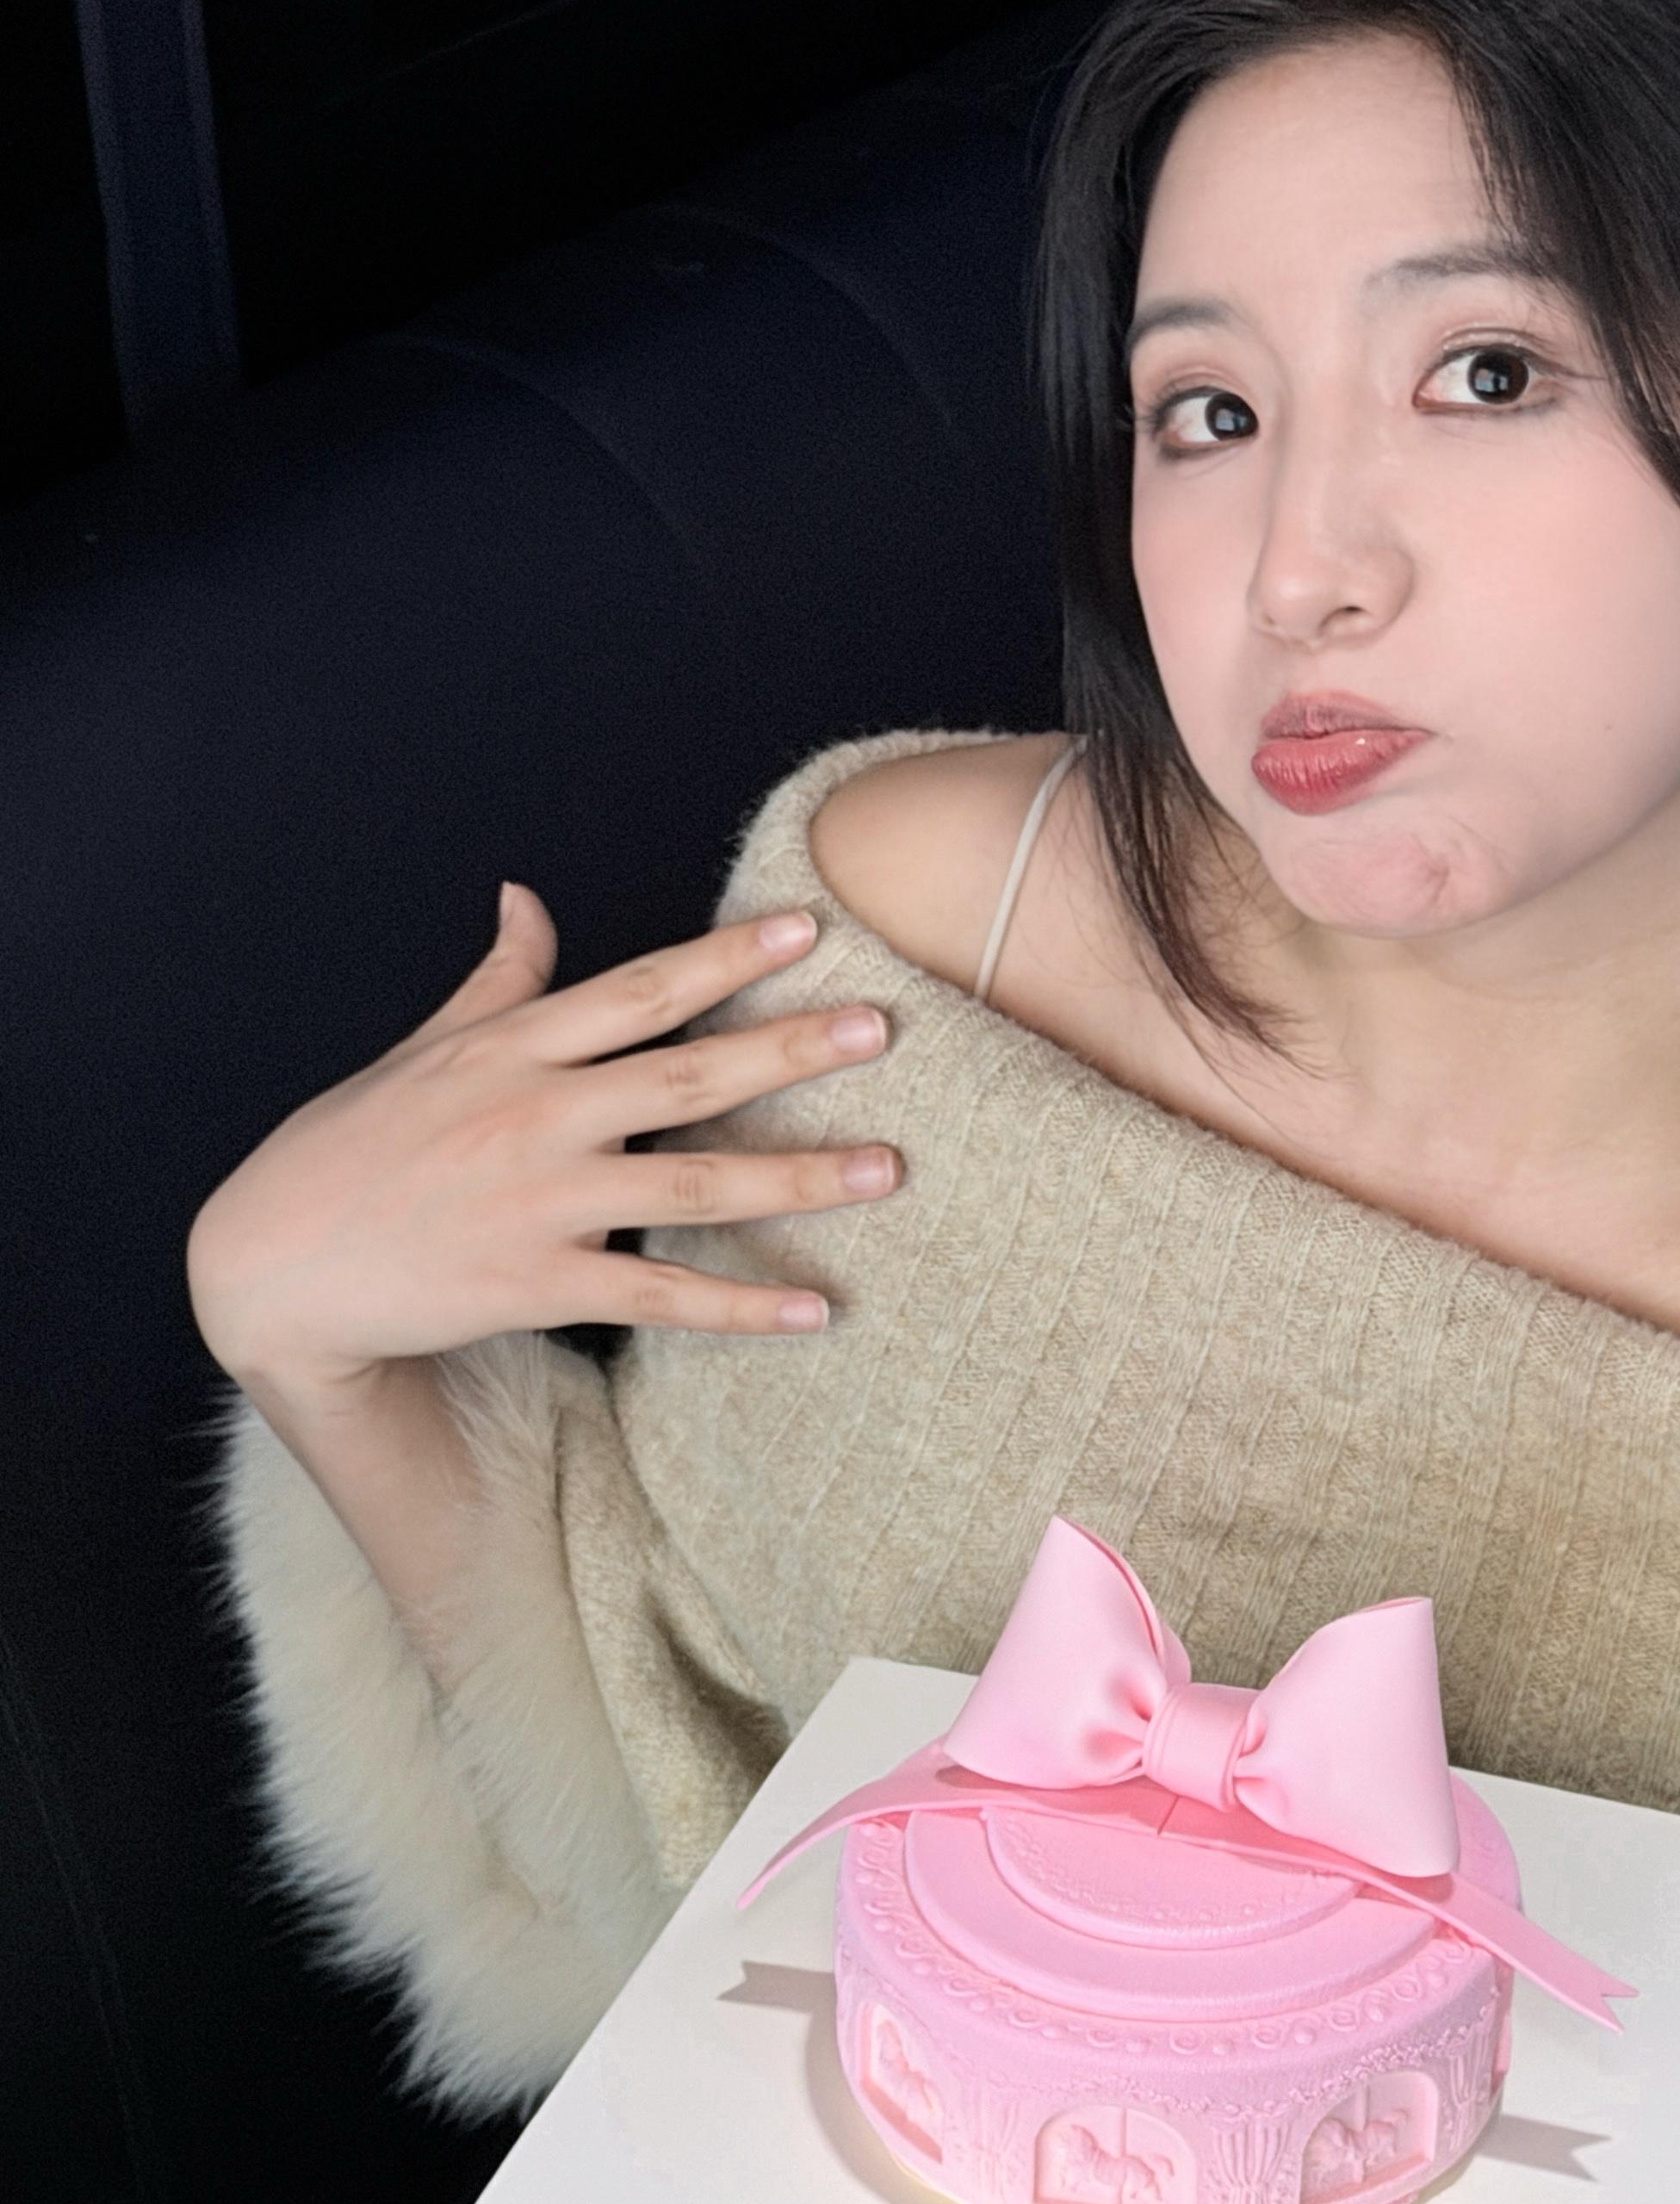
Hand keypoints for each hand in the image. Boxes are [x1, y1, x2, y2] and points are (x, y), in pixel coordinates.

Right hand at [188, 884, 895, 1394]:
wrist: (270, 1265)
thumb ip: (498, 980)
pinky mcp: (534, 1284)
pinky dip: (743, 1307)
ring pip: (693, 1187)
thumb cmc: (349, 1147)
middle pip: (686, 1075)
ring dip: (797, 1179)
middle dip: (790, 1049)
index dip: (726, 957)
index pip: (639, 990)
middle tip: (882, 1027)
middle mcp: (534, 1115)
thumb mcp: (423, 1050)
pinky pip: (660, 1297)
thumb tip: (526, 894)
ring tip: (887, 1168)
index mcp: (511, 1048)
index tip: (809, 929)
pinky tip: (819, 1309)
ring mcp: (538, 1202)